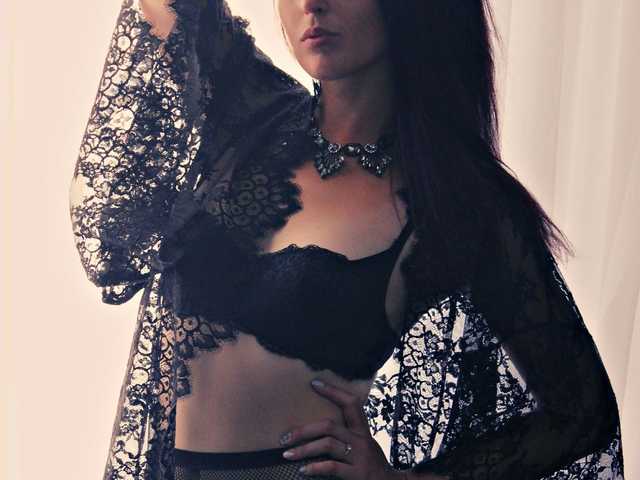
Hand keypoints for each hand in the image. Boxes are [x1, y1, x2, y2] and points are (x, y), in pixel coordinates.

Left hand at [278, 378, 404, 479]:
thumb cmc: (372, 465)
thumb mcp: (364, 445)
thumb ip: (348, 436)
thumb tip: (319, 429)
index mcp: (362, 430)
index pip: (350, 403)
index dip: (333, 391)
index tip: (314, 383)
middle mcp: (361, 440)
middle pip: (330, 425)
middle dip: (304, 430)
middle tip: (284, 437)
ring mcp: (359, 457)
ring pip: (328, 445)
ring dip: (304, 449)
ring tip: (288, 454)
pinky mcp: (357, 474)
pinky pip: (332, 467)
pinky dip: (314, 468)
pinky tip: (303, 470)